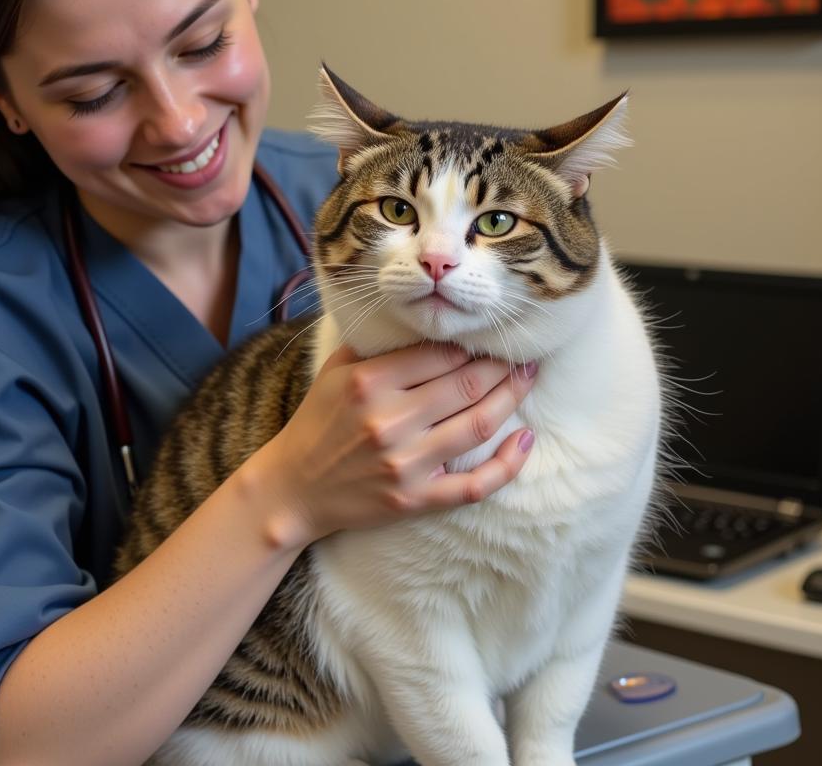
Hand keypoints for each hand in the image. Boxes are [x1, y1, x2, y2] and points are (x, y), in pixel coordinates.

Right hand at [248, 344, 536, 548]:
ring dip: (511, 398)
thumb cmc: (317, 422)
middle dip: (501, 366)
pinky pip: (475, 485)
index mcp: (369, 382)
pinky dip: (507, 464)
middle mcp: (390, 420)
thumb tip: (423, 320)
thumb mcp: (335, 371)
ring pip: (478, 425)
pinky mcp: (416, 500)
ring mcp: (406, 463)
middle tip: (522, 354)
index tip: (489, 336)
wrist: (293, 488)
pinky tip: (525, 440)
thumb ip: (376, 345)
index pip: (440, 353)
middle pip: (466, 384)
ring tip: (528, 380)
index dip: (472, 343)